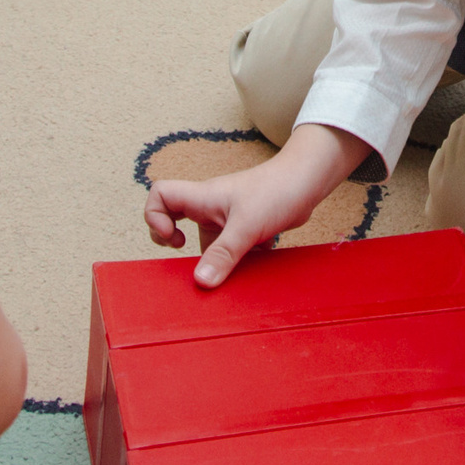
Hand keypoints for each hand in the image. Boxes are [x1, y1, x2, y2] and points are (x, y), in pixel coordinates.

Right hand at [142, 123, 364, 286]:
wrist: (309, 181)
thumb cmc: (277, 191)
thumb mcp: (247, 226)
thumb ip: (223, 254)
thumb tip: (200, 282)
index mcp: (202, 198)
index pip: (160, 195)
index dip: (155, 217)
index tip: (175, 238)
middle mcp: (210, 207)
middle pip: (175, 221)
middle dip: (177, 244)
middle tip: (189, 259)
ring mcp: (228, 218)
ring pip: (207, 242)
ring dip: (214, 261)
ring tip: (227, 274)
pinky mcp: (246, 228)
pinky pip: (230, 249)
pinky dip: (236, 262)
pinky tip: (251, 269)